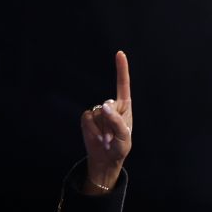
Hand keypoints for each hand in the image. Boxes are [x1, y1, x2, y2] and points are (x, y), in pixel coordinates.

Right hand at [80, 50, 132, 192]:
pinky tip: (98, 137)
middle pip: (109, 105)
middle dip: (111, 123)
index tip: (120, 53)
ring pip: (98, 114)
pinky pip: (88, 118)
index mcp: (124, 106)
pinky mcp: (87, 117)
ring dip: (103, 129)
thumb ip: (116, 120)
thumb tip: (104, 106)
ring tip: (107, 139)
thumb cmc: (120, 146)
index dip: (121, 69)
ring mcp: (98, 111)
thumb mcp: (124, 136)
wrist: (106, 158)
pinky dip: (93, 130)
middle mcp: (111, 105)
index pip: (123, 84)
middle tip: (114, 137)